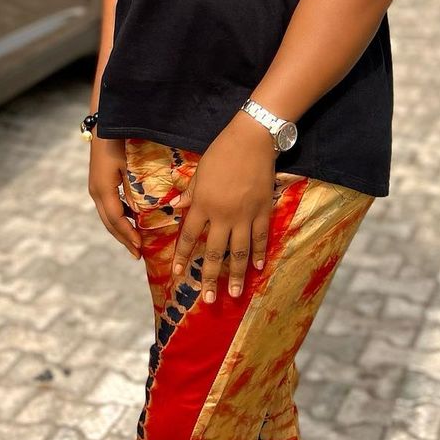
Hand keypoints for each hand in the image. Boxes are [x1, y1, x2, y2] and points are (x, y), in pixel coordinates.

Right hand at [88, 135, 140, 260]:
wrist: (104, 124)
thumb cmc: (120, 142)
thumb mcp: (130, 165)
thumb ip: (139, 186)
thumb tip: (152, 207)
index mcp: (104, 190)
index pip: (116, 220)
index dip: (128, 236)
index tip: (140, 248)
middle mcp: (96, 191)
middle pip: (109, 223)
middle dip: (123, 238)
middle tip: (138, 253)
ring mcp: (95, 187)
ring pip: (107, 215)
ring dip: (120, 229)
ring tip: (135, 240)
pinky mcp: (98, 182)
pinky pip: (108, 205)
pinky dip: (119, 216)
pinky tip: (131, 218)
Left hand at [169, 114, 275, 300]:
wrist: (251, 139)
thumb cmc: (222, 151)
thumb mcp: (200, 171)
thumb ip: (191, 192)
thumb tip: (177, 207)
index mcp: (203, 203)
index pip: (189, 236)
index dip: (183, 256)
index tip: (178, 274)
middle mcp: (222, 214)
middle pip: (214, 252)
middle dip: (210, 277)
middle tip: (208, 300)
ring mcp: (244, 215)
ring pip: (239, 252)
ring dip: (237, 275)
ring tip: (235, 294)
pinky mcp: (262, 210)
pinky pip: (260, 238)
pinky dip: (259, 254)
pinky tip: (258, 269)